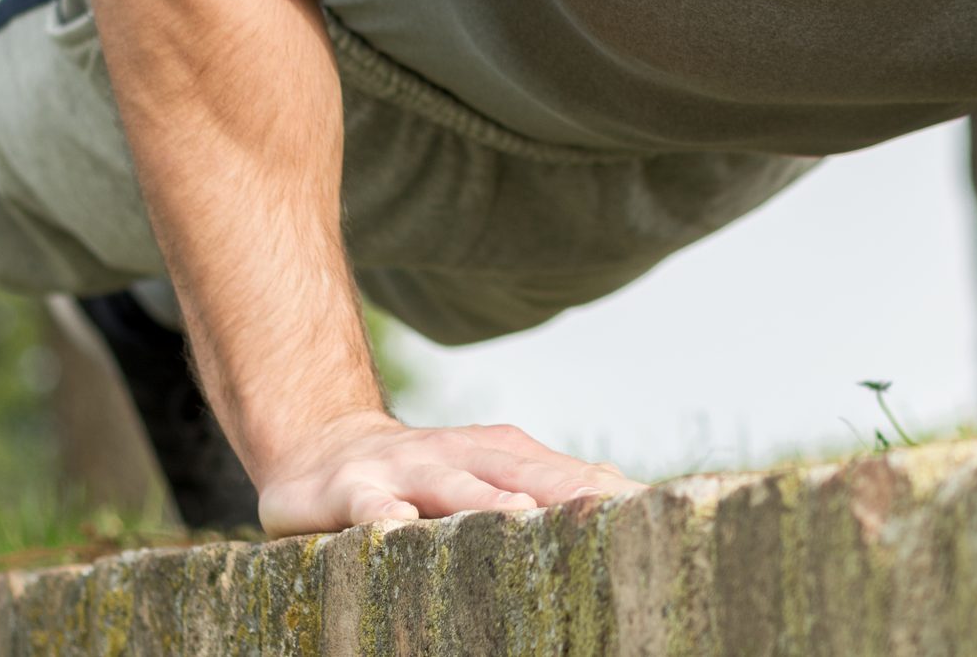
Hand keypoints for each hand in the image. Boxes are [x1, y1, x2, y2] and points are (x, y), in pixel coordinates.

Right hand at [253, 411, 645, 534]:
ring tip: (520, 513)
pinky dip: (384, 516)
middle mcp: (459, 454)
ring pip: (451, 484)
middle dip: (563, 488)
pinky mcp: (352, 490)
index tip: (651, 508)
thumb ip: (544, 480)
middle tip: (607, 509)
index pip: (561, 472)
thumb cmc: (423, 474)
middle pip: (519, 471)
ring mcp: (406, 470)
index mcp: (499, 454)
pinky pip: (370, 505)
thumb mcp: (485, 472)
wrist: (325, 448)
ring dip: (484, 497)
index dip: (604, 491)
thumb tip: (619, 488)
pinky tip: (398, 528)